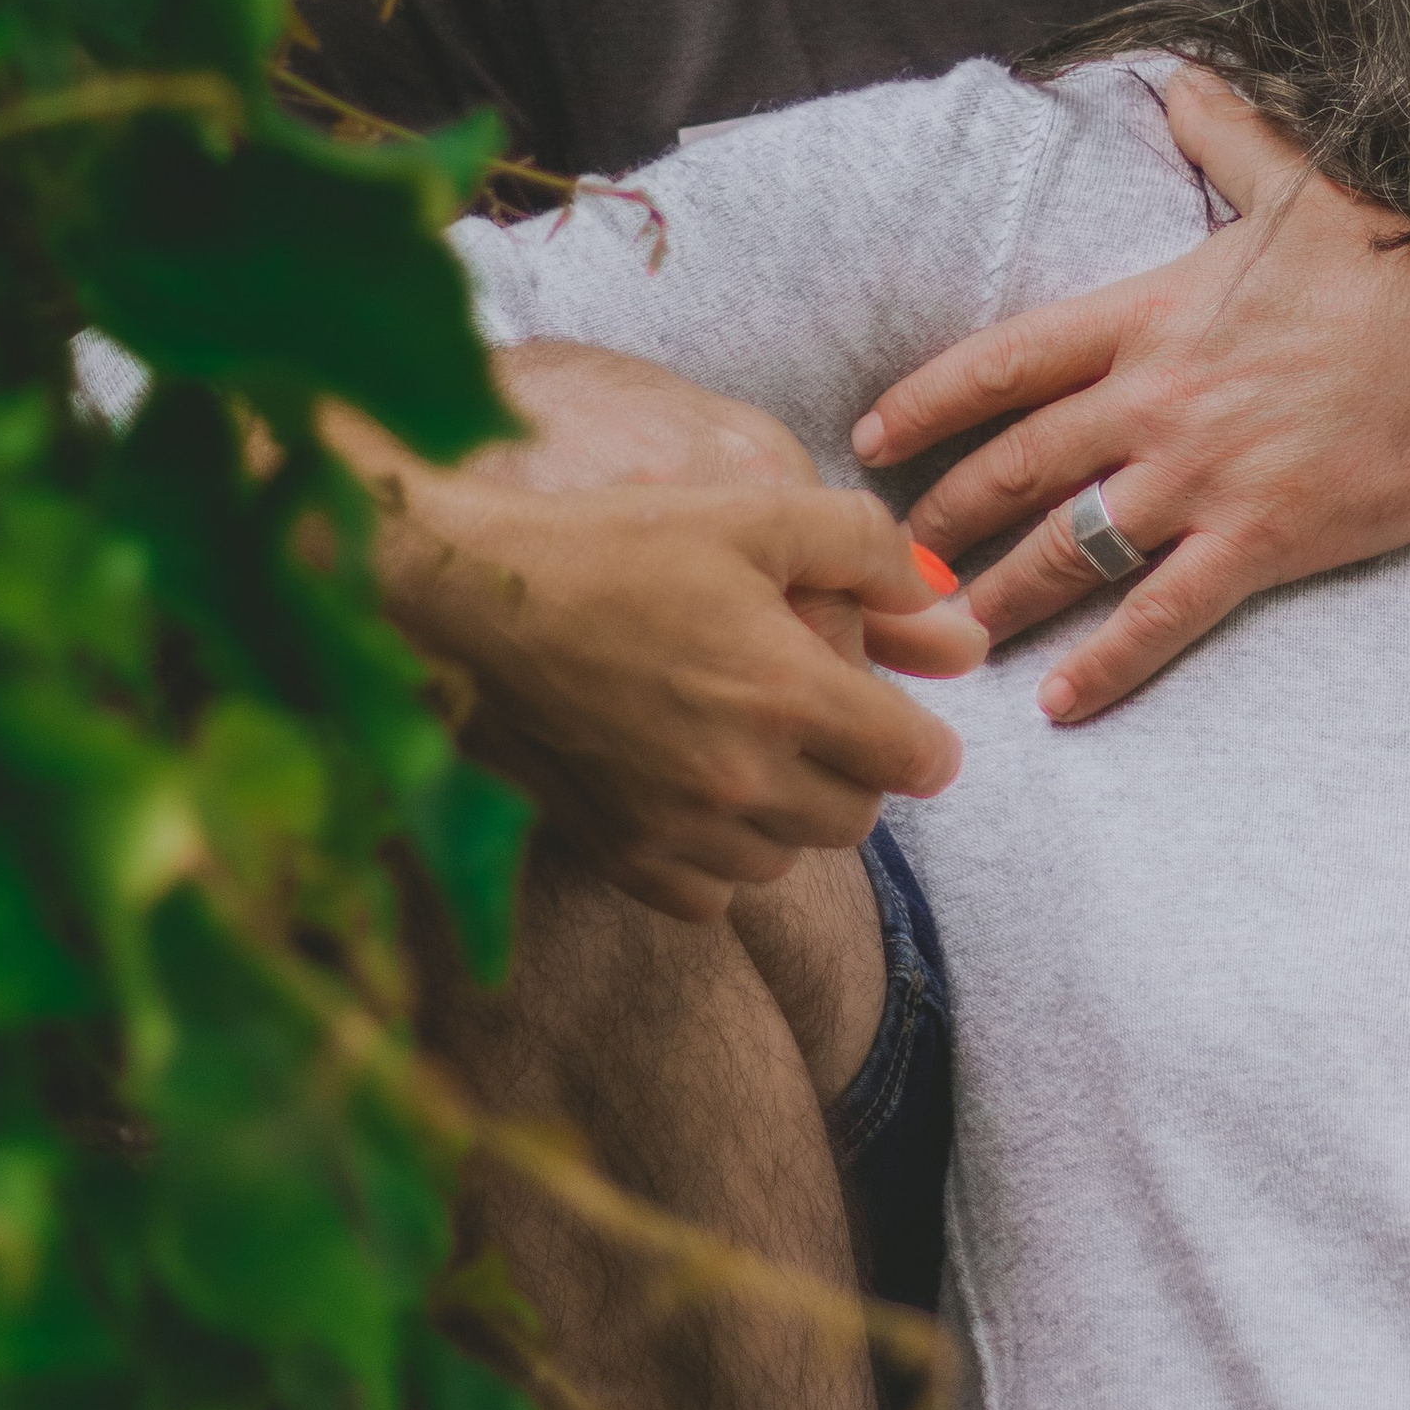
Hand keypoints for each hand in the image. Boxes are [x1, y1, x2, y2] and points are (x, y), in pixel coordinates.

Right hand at [338, 350, 987, 919]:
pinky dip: (719, 859)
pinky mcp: (617, 855)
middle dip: (855, 775)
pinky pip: (708, 896)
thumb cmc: (612, 544)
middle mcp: (739, 778)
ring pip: (784, 860)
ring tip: (755, 755)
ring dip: (788, 817)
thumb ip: (863, 546)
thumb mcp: (752, 513)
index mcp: (786, 691)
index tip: (906, 728)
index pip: (912, 761)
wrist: (469, 601)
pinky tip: (698, 798)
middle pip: (855, 819)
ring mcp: (674, 827)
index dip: (924, 742)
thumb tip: (939, 598)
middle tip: (822, 727)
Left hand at [853, 68, 1409, 720]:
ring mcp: (1205, 477)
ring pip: (1070, 549)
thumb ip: (1225, 133)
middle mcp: (1158, 400)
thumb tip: (1181, 79)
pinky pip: (1160, 614)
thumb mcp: (1298, 181)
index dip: (927, 400)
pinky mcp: (1262, 541)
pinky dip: (1105, 664)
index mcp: (1150, 315)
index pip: (1005, 361)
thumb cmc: (1399, 260)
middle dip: (946, 514)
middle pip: (1017, 465)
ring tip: (952, 633)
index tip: (872, 433)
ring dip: (1002, 596)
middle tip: (897, 552)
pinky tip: (1060, 703)